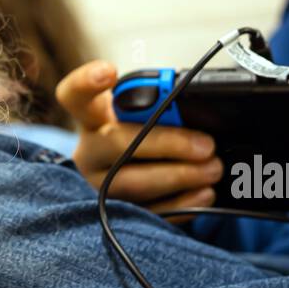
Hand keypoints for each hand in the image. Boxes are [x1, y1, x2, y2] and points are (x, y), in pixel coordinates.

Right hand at [57, 60, 221, 222]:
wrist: (138, 174)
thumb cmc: (144, 134)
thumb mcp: (145, 116)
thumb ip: (160, 109)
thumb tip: (196, 112)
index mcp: (92, 117)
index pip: (75, 94)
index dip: (86, 82)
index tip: (109, 71)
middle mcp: (89, 151)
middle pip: (116, 143)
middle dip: (167, 144)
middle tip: (206, 145)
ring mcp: (100, 187)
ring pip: (133, 184)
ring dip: (180, 177)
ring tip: (213, 169)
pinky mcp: (118, 216)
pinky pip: (149, 213)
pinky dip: (182, 205)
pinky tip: (204, 194)